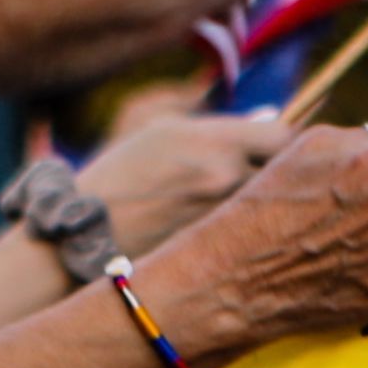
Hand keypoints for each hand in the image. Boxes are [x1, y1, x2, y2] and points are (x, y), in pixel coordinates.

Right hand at [79, 96, 279, 258]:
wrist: (81, 230)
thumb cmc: (119, 172)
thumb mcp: (159, 126)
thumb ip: (216, 120)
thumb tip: (269, 116)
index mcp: (214, 140)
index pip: (284, 135)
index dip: (285, 140)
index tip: (277, 145)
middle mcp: (225, 177)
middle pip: (286, 175)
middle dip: (282, 174)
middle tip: (272, 176)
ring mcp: (224, 218)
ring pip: (270, 208)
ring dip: (267, 205)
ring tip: (250, 207)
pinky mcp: (217, 251)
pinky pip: (249, 236)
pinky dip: (246, 232)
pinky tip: (231, 232)